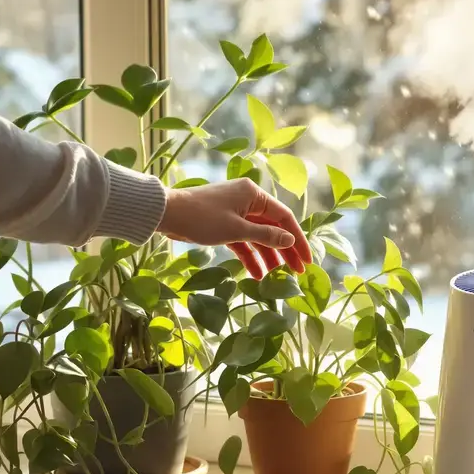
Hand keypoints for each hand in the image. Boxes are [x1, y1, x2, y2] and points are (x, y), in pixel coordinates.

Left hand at [158, 179, 311, 279]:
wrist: (167, 214)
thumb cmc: (202, 218)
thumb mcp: (237, 230)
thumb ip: (266, 236)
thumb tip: (290, 240)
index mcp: (254, 195)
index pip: (285, 218)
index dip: (297, 240)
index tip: (306, 261)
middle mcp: (248, 200)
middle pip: (274, 227)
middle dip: (285, 250)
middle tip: (296, 272)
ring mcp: (235, 212)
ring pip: (259, 235)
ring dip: (268, 256)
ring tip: (276, 278)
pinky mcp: (224, 223)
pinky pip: (243, 240)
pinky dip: (250, 255)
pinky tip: (256, 274)